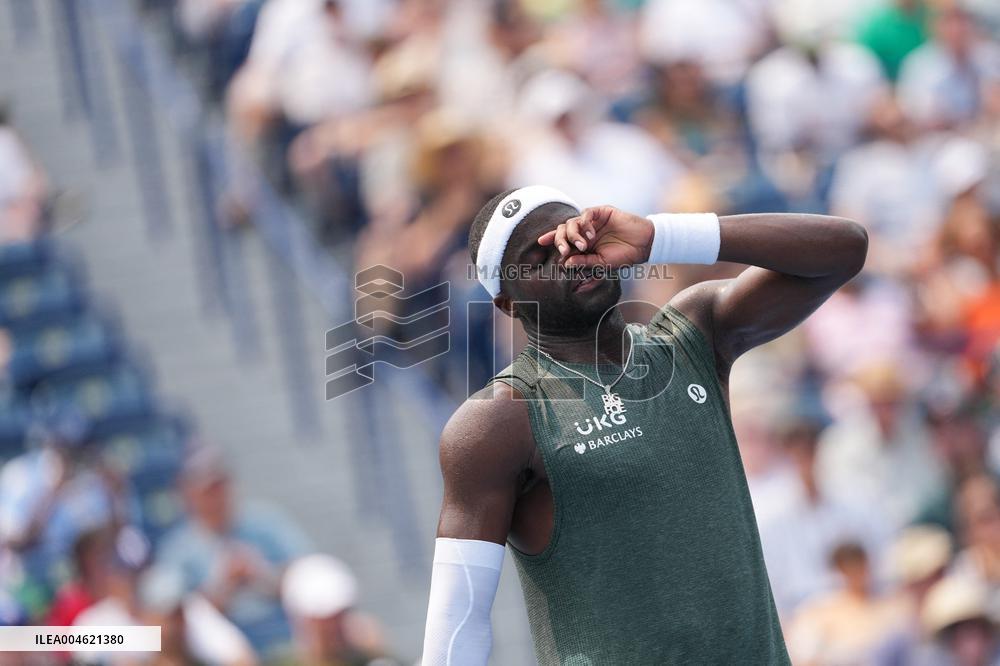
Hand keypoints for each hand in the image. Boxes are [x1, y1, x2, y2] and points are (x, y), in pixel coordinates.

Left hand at [538, 206, 653, 267]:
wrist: (643, 245)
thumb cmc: (623, 256)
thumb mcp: (601, 264)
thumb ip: (584, 264)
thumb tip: (566, 263)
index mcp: (582, 243)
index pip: (562, 239)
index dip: (551, 238)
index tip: (540, 242)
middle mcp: (584, 230)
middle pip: (563, 229)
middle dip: (559, 239)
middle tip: (564, 250)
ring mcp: (592, 221)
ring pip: (572, 222)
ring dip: (573, 235)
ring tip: (583, 245)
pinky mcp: (602, 212)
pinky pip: (586, 213)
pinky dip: (585, 224)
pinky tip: (592, 235)